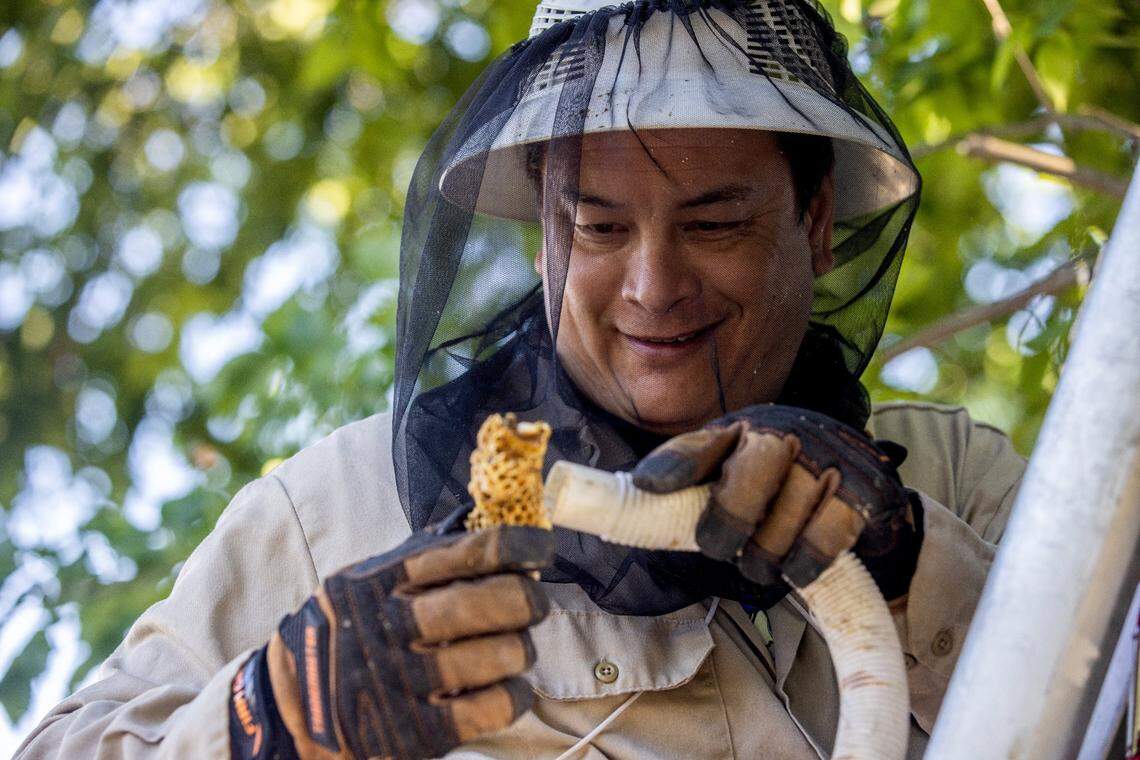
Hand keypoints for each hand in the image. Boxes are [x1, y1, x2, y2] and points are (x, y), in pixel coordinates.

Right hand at [230, 523, 554, 759]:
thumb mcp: (364, 581)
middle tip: (532, 602)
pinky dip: (515, 695)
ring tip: (513, 649)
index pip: (470, 550)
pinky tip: (508, 688)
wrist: (288, 712)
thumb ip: (420, 556)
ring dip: (520, 650)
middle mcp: (390, 625)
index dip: (520, 543)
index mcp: (382, 578)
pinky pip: (492, 708)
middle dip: (527, 599)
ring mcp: (401, 681)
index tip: (540, 546)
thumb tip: (486, 523)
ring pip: (500, 655)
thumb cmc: (344, 633)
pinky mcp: (413, 733)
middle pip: (493, 601)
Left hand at [631, 404, 920, 600]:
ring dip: (766, 555)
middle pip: (746, 486)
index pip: (699, 446)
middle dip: (728, 528)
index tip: (652, 487)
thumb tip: (644, 485)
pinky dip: (803, 561)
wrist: (849, 465)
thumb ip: (686, 466)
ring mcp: (827, 457)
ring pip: (783, 523)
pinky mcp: (864, 489)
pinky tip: (793, 566)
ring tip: (762, 559)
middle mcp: (785, 432)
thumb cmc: (772, 471)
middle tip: (723, 548)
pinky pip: (825, 537)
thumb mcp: (726, 459)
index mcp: (741, 427)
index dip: (675, 466)